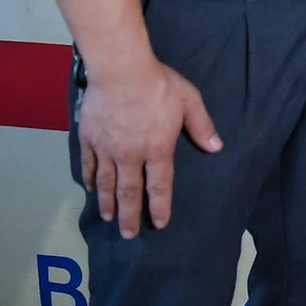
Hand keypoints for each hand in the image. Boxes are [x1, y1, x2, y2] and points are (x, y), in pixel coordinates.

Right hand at [77, 58, 221, 238]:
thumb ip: (202, 126)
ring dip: (108, 203)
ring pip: (107, 184)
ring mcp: (107, 149)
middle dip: (130, 215)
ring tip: (109, 219)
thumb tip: (216, 147)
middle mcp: (130, 156)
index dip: (159, 207)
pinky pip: (89, 165)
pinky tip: (91, 190)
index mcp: (157, 149)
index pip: (160, 186)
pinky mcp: (89, 139)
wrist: (121, 71)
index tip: (159, 223)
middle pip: (129, 192)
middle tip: (128, 235)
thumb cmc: (159, 85)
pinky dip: (90, 180)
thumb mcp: (190, 101)